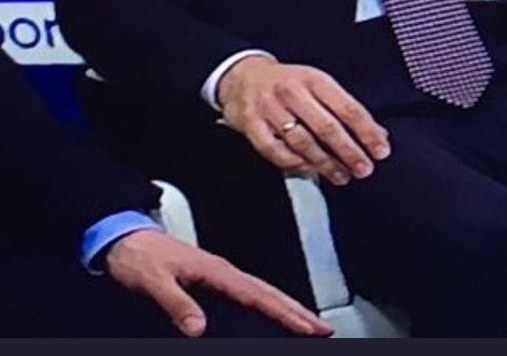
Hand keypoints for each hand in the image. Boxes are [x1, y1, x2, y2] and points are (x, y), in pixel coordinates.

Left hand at [106, 229, 332, 337]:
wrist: (125, 238)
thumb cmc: (140, 256)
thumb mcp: (154, 281)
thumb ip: (177, 303)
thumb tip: (198, 328)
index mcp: (214, 270)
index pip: (256, 294)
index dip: (284, 311)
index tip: (307, 324)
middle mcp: (221, 270)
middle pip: (267, 292)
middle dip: (296, 310)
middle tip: (321, 328)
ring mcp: (218, 274)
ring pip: (260, 292)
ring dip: (285, 307)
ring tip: (307, 323)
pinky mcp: (211, 280)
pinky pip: (247, 294)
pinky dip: (266, 303)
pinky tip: (271, 313)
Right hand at [217, 55, 390, 186]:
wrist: (242, 77)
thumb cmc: (286, 83)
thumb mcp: (316, 84)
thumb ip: (343, 107)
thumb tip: (376, 133)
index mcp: (314, 79)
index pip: (346, 107)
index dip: (366, 131)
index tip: (380, 149)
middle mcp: (293, 92)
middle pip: (327, 127)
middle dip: (349, 151)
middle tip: (364, 168)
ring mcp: (271, 109)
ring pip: (303, 142)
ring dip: (325, 163)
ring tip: (341, 175)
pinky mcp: (253, 125)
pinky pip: (276, 151)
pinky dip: (294, 163)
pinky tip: (309, 170)